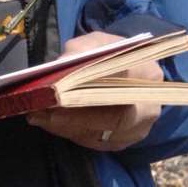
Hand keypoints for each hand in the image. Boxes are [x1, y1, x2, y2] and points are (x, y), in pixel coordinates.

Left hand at [25, 31, 162, 151]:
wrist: (120, 73)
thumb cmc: (107, 55)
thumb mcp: (94, 43)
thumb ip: (81, 51)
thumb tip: (62, 66)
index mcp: (148, 74)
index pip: (122, 83)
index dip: (91, 88)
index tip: (58, 89)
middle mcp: (149, 107)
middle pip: (113, 118)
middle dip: (75, 115)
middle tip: (42, 109)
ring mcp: (138, 129)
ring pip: (100, 134)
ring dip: (65, 126)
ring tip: (38, 115)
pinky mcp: (122, 143)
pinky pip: (94, 143)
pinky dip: (69, 133)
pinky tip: (48, 122)